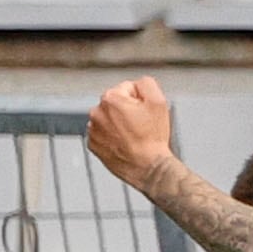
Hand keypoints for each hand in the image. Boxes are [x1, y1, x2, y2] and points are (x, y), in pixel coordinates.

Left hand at [86, 76, 177, 191]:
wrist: (148, 168)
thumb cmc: (153, 137)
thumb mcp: (159, 102)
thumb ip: (146, 84)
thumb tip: (137, 83)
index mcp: (110, 98)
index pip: (128, 89)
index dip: (141, 100)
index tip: (145, 115)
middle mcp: (96, 112)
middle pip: (116, 104)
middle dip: (128, 112)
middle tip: (141, 127)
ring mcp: (93, 130)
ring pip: (108, 119)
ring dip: (119, 124)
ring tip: (133, 138)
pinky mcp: (93, 145)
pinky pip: (102, 135)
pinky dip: (112, 138)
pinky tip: (125, 145)